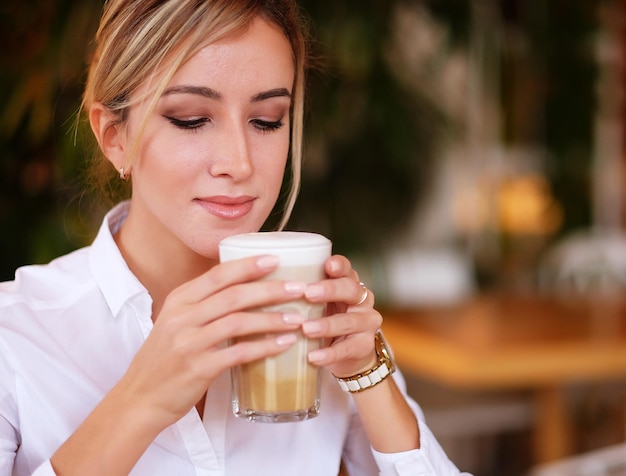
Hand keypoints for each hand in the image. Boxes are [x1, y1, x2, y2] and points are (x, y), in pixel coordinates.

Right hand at [114, 255, 307, 426]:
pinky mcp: (199, 368)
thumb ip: (203, 304)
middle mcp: (183, 317)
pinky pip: (238, 353)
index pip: (218, 275)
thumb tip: (243, 287)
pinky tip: (284, 344)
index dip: (248, 265)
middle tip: (299, 288)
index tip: (276, 259)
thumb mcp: (176, 322)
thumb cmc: (164, 358)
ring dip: (273, 319)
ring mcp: (190, 342)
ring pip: (239, 322)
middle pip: (234, 295)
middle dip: (270, 289)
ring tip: (298, 318)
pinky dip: (264, 347)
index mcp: (179, 300)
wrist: (140, 397)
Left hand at [301, 255, 381, 377]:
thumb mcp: (314, 303)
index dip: (340, 265)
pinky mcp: (365, 346)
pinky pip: (348, 349)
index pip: (347, 269)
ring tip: (306, 329)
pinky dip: (329, 353)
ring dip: (327, 325)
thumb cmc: (323, 320)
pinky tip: (313, 356)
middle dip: (330, 290)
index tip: (327, 265)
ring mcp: (366, 323)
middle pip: (351, 290)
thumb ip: (299, 292)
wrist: (346, 355)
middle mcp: (361, 299)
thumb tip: (261, 280)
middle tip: (308, 293)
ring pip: (350, 321)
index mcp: (347, 283)